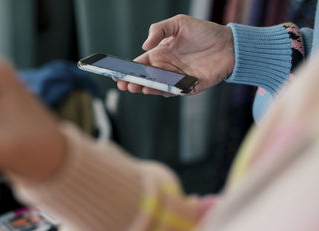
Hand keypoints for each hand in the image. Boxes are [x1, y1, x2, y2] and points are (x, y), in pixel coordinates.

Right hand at [116, 14, 234, 95]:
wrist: (230, 45)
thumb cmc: (205, 32)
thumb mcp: (179, 23)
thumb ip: (159, 30)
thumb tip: (144, 46)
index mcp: (161, 53)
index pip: (140, 64)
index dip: (128, 69)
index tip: (116, 73)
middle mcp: (167, 67)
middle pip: (145, 78)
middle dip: (133, 81)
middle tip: (124, 84)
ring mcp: (176, 78)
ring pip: (156, 86)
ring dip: (145, 88)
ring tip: (136, 87)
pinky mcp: (188, 87)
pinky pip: (172, 91)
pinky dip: (163, 91)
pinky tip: (154, 89)